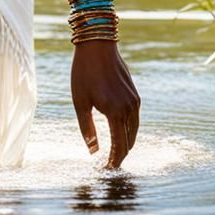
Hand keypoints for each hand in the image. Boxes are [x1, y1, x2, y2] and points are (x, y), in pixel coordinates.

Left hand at [71, 40, 139, 168]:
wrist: (97, 45)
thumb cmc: (84, 72)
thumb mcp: (80, 101)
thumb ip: (87, 128)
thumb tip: (94, 152)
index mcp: (115, 112)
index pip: (119, 147)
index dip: (114, 161)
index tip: (106, 170)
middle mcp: (129, 108)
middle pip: (129, 142)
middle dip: (120, 156)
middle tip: (109, 165)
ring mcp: (134, 101)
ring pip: (134, 131)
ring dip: (126, 144)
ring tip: (115, 153)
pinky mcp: (135, 94)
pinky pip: (135, 119)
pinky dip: (129, 130)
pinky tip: (120, 132)